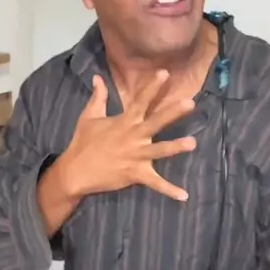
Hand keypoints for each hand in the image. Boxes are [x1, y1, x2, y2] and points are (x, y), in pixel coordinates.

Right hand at [60, 70, 195, 201]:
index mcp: (124, 122)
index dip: (152, 86)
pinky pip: (155, 183)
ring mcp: (135, 156)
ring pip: (159, 150)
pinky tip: (184, 196)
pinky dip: (169, 190)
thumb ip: (98, 96)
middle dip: (172, 113)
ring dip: (175, 147)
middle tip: (190, 103)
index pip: (140, 100)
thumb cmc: (83, 142)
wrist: (75, 171)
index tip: (165, 73)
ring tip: (193, 143)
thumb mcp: (89, 117)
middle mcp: (133, 137)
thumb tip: (97, 77)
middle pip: (156, 122)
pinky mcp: (135, 174)